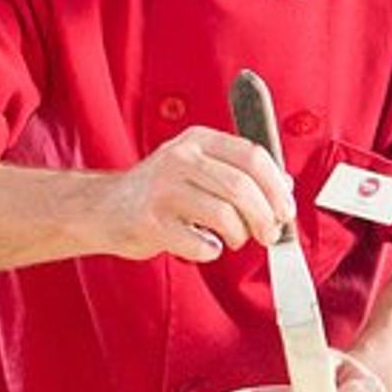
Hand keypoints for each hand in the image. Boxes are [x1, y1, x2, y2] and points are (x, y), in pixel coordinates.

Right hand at [96, 127, 294, 262]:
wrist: (104, 208)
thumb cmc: (161, 192)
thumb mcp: (200, 168)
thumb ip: (241, 172)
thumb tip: (286, 187)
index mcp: (198, 140)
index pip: (253, 156)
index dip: (277, 187)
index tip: (286, 210)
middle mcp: (180, 158)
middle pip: (243, 187)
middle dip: (265, 217)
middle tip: (269, 234)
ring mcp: (163, 189)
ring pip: (225, 215)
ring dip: (240, 235)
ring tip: (234, 239)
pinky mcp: (150, 222)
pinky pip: (200, 243)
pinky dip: (211, 251)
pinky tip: (204, 244)